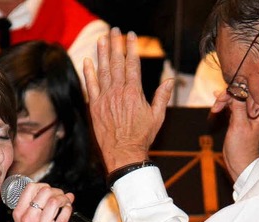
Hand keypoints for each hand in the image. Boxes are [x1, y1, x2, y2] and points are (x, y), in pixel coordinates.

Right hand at [12, 183, 73, 221]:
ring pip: (55, 200)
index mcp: (19, 213)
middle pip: (45, 191)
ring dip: (65, 199)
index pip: (30, 187)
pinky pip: (64, 214)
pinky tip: (68, 210)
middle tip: (61, 198)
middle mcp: (28, 218)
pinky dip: (69, 208)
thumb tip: (56, 192)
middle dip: (57, 191)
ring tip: (66, 203)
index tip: (50, 191)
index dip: (44, 185)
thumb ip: (35, 207)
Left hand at [83, 28, 173, 171]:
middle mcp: (118, 92)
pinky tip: (87, 61)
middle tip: (113, 30)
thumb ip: (162, 96)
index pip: (132, 64)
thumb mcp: (157, 116)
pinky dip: (88, 73)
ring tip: (102, 39)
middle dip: (115, 44)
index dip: (130, 48)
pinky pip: (91, 86)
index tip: (130, 36)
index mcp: (134, 93)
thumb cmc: (142, 137)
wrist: (123, 153)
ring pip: (102, 71)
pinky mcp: (95, 107)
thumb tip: (170, 80)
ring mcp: (105, 99)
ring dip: (101, 54)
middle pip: (116, 63)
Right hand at [212, 90, 258, 180]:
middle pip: (242, 95)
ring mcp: (248, 116)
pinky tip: (217, 103)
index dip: (236, 91)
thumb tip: (236, 90)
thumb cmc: (242, 148)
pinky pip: (233, 108)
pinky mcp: (240, 120)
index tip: (223, 97)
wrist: (240, 164)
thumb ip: (238, 107)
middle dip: (228, 96)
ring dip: (225, 100)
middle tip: (217, 100)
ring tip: (215, 103)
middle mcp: (256, 112)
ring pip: (237, 101)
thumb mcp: (238, 126)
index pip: (249, 93)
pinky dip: (225, 105)